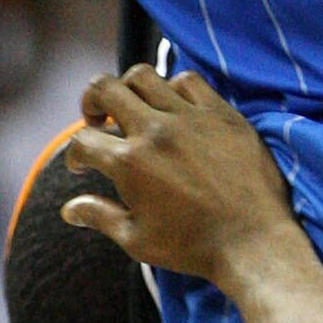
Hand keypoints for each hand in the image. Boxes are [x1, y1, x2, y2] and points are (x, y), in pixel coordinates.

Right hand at [64, 66, 295, 288]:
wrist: (253, 240)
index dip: (74, 154)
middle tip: (97, 119)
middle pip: (105, 89)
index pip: (83, 140)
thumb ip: (100, 216)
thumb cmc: (193, 246)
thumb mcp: (137, 239)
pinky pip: (189, 80)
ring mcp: (189, 116)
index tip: (82, 164)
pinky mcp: (220, 112)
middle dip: (90, 102)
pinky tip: (174, 106)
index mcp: (129, 163)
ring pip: (144, 76)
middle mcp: (155, 131)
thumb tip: (69, 208)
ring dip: (129, 88)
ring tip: (133, 107)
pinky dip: (173, 87)